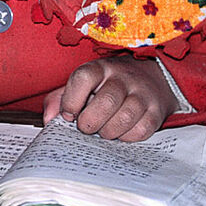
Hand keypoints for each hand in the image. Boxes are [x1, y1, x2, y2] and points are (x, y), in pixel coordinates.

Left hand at [42, 56, 178, 141]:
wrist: (151, 78)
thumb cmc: (107, 85)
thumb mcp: (83, 84)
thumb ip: (60, 99)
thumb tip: (49, 120)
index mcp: (100, 68)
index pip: (83, 78)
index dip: (71, 100)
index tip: (68, 116)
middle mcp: (122, 77)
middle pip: (107, 101)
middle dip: (90, 122)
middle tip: (85, 128)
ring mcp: (142, 93)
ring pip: (125, 117)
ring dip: (108, 131)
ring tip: (102, 131)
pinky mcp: (156, 110)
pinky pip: (141, 130)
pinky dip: (126, 137)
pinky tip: (120, 132)